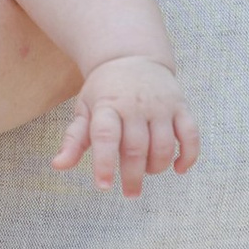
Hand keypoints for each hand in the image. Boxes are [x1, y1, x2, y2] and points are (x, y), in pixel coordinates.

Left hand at [50, 53, 198, 194]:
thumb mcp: (85, 109)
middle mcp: (135, 105)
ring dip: (157, 167)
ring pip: (164, 145)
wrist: (132, 56)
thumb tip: (58, 165)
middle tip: (130, 193)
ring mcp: (161, 105)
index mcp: (107, 105)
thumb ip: (74, 139)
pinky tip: (178, 168)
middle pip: (136, 147)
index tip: (103, 186)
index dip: (105, 163)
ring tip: (147, 173)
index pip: (106, 137)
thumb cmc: (104, 90)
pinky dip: (188, 156)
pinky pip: (190, 135)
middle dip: (133, 176)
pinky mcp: (181, 106)